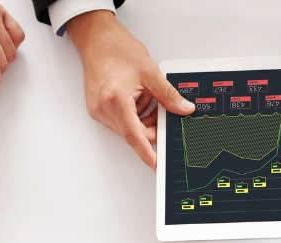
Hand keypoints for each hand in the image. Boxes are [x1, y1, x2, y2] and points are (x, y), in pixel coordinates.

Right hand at [66, 11, 194, 169]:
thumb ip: (168, 95)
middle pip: (134, 134)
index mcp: (115, 100)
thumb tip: (184, 109)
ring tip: (144, 93)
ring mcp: (98, 111)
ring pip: (128, 128)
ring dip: (142, 118)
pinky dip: (134, 113)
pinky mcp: (98, 110)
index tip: (157, 165)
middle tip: (161, 108)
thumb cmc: (117, 49)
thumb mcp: (150, 72)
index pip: (135, 136)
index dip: (147, 153)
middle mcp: (104, 109)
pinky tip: (135, 95)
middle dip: (151, 125)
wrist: (96, 39)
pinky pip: (121, 121)